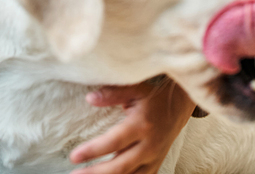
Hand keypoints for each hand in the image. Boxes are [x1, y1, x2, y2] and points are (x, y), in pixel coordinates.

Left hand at [69, 79, 194, 173]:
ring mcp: (153, 158)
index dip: (93, 150)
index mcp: (141, 125)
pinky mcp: (155, 165)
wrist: (180, 106)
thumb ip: (113, 93)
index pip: (114, 142)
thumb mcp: (136, 89)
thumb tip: (90, 99)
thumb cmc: (154, 96)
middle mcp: (148, 146)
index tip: (74, 156)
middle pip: (119, 167)